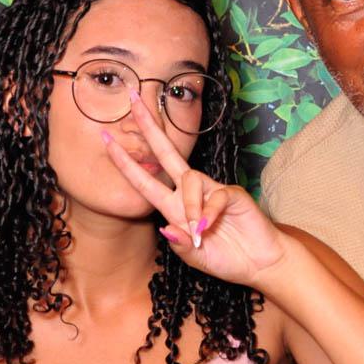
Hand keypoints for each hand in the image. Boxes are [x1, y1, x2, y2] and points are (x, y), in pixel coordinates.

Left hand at [102, 92, 287, 288]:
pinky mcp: (233, 193)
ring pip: (189, 180)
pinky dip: (209, 212)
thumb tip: (165, 226)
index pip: (145, 180)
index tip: (105, 140)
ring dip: (190, 206)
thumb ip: (179, 244)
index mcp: (175, 208)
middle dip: (149, 127)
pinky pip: (216, 195)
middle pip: (166, 153)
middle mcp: (191, 193)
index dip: (124, 162)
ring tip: (200, 232)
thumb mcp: (194, 257)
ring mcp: (212, 190)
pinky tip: (208, 227)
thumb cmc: (225, 258)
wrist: (258, 263)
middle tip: (133, 99)